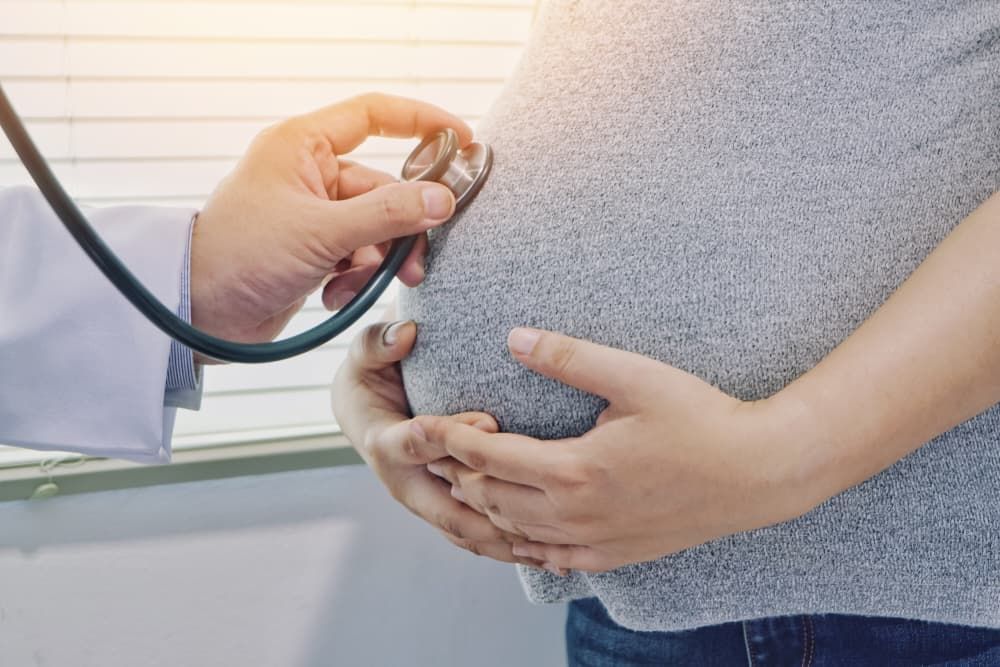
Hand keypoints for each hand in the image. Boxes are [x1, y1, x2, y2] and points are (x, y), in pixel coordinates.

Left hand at [190, 93, 469, 358]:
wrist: (197, 313)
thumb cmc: (240, 256)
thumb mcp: (322, 233)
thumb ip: (387, 215)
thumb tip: (442, 200)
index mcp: (302, 145)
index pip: (373, 115)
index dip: (422, 122)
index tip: (462, 140)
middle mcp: (308, 173)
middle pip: (382, 186)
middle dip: (400, 226)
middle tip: (417, 261)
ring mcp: (311, 213)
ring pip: (374, 225)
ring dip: (378, 258)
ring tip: (370, 283)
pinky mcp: (312, 249)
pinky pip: (356, 253)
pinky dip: (356, 276)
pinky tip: (337, 295)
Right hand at [332, 319, 543, 567]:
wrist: (366, 411)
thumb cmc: (369, 376)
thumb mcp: (365, 354)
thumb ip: (378, 341)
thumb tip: (405, 333)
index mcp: (383, 444)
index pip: (413, 445)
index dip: (448, 436)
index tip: (487, 421)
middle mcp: (404, 483)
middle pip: (447, 509)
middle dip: (492, 512)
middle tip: (537, 507)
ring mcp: (425, 502)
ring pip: (466, 532)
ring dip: (507, 542)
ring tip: (552, 547)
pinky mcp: (444, 511)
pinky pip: (477, 537)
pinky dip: (509, 547)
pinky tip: (549, 555)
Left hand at [413, 328, 814, 573]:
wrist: (758, 473)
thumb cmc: (700, 419)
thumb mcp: (634, 377)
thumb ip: (568, 357)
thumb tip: (514, 337)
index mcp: (573, 470)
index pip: (489, 458)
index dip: (452, 439)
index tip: (428, 423)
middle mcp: (575, 515)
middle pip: (492, 500)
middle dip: (460, 474)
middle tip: (445, 449)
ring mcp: (595, 541)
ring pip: (516, 533)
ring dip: (484, 509)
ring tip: (467, 483)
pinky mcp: (615, 555)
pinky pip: (552, 560)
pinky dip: (522, 544)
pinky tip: (517, 532)